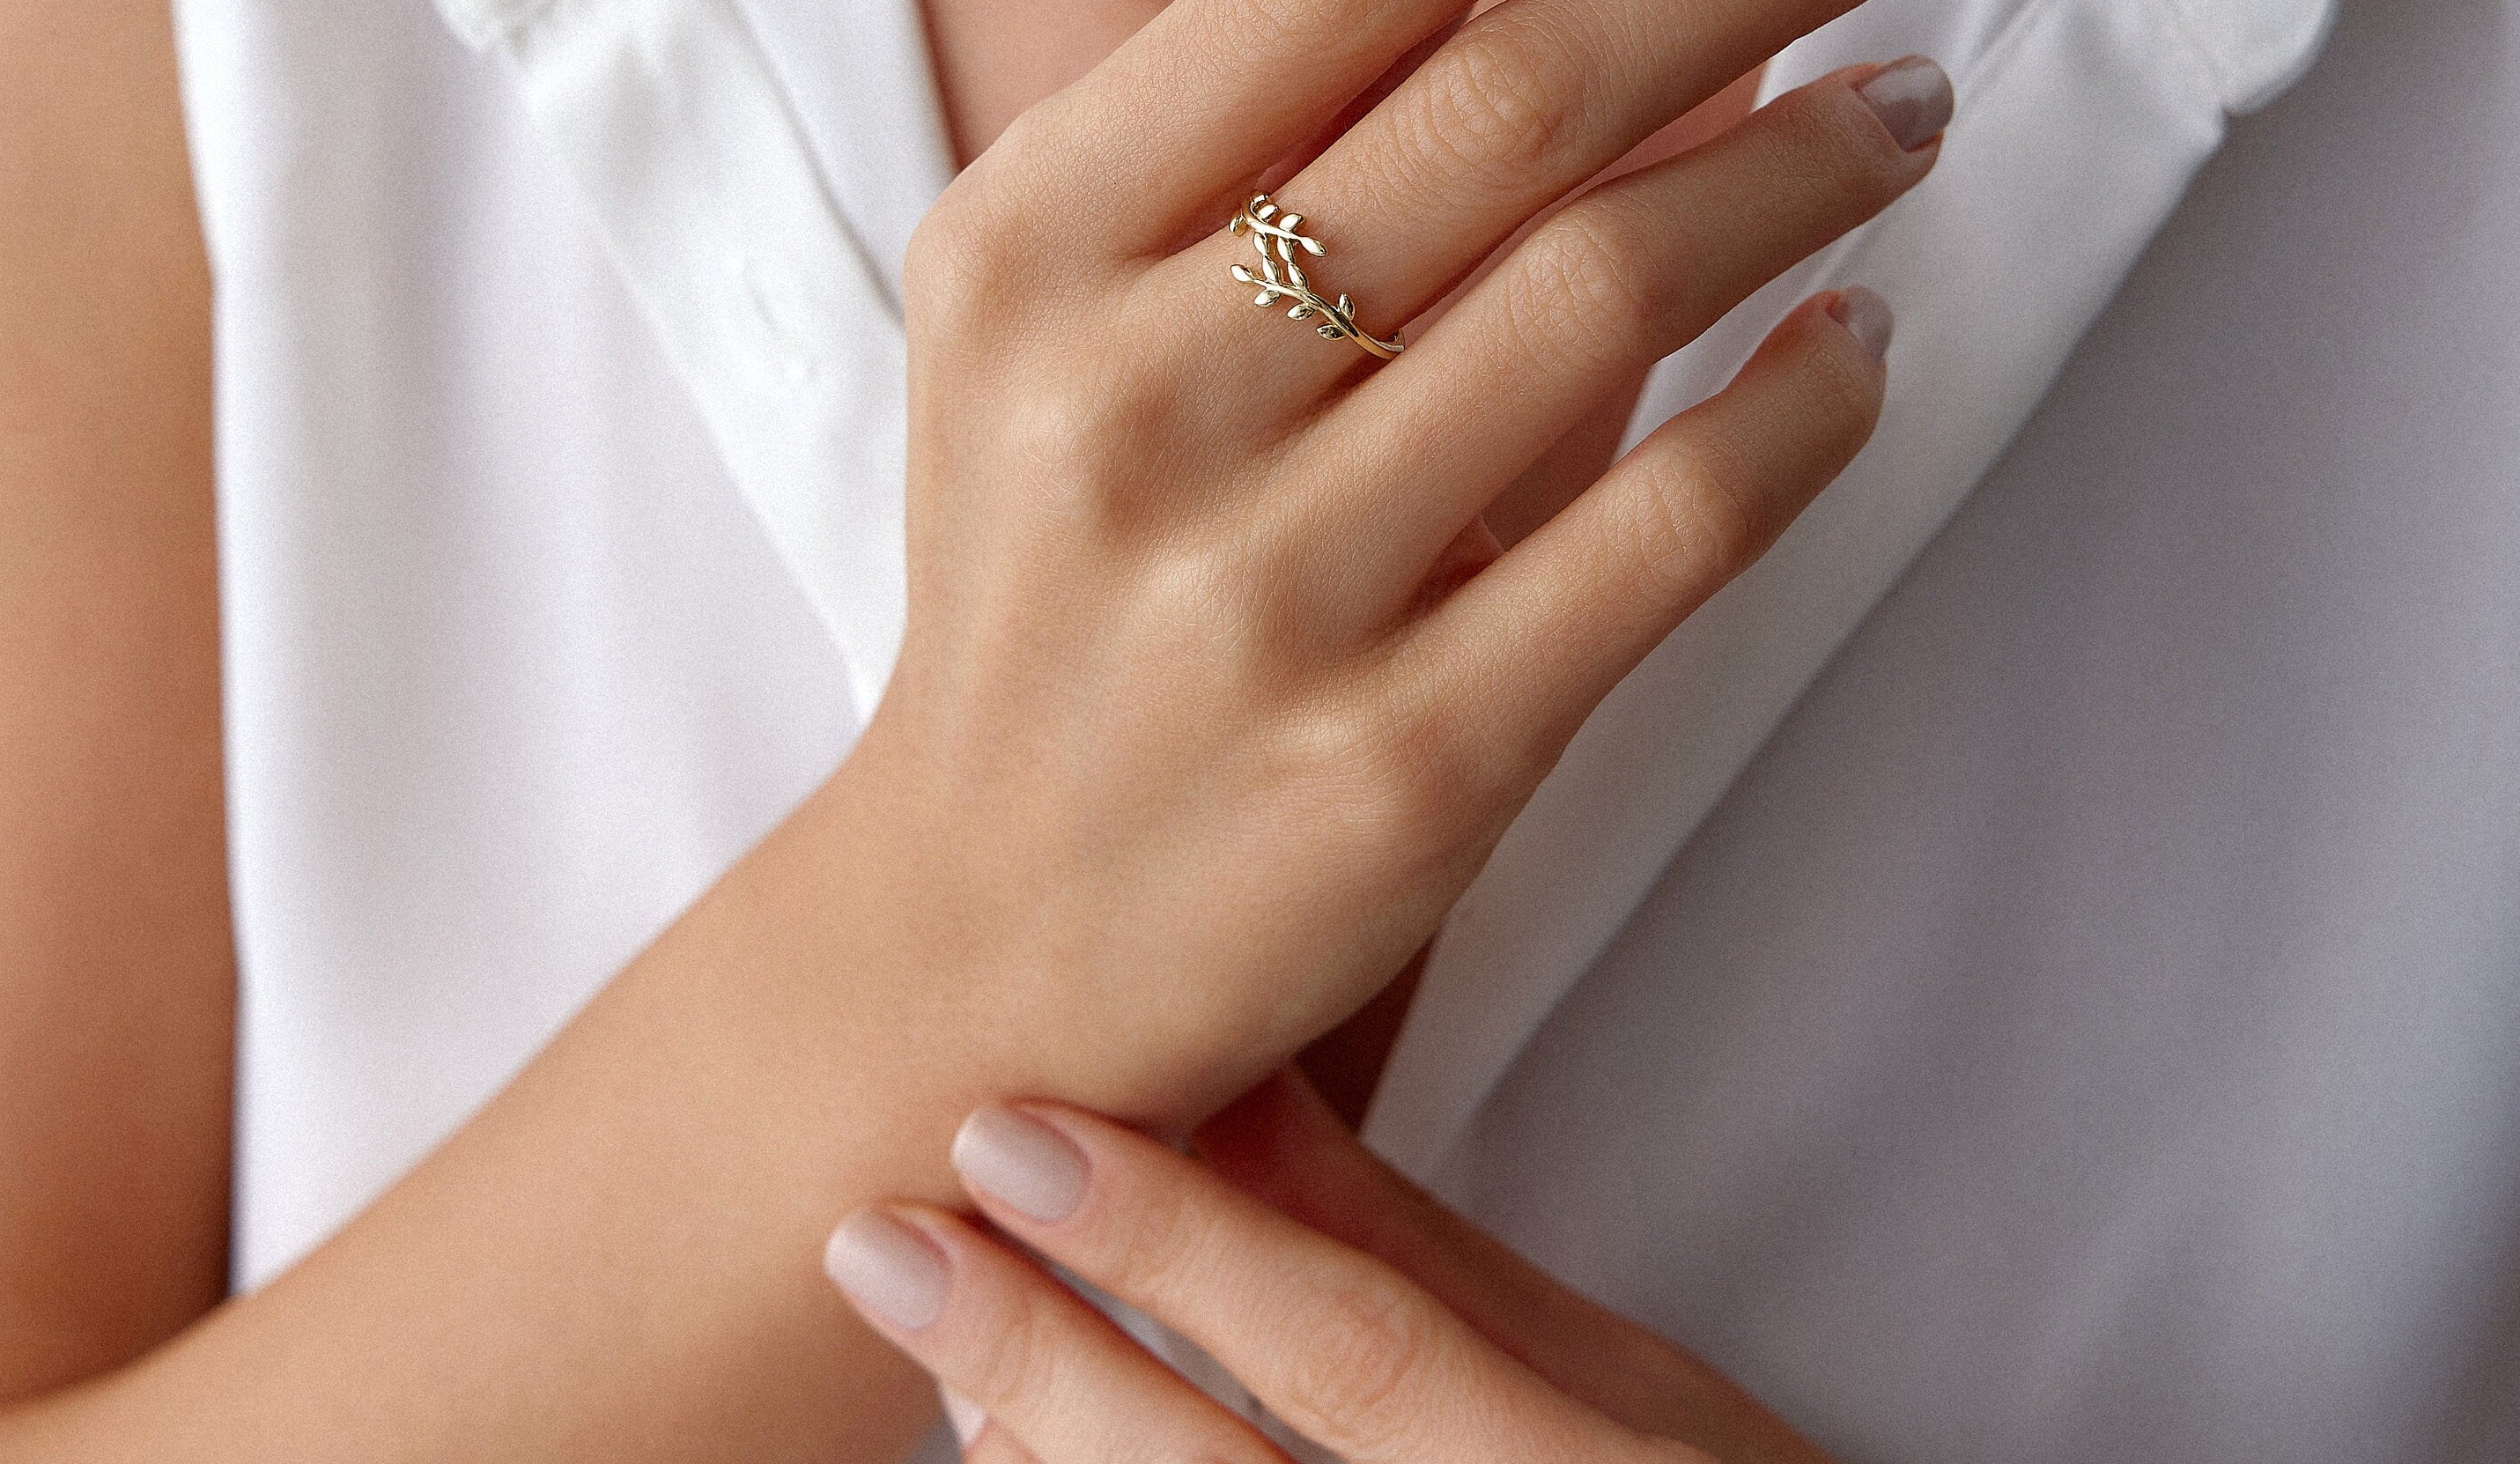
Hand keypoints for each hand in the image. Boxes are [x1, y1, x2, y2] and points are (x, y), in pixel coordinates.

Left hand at [826, 1067, 1834, 1460]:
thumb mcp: (1628, 1391)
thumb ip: (1424, 1260)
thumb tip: (1250, 1092)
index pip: (1356, 1348)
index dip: (1178, 1239)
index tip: (1024, 1132)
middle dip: (1035, 1356)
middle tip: (891, 1241)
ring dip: (1031, 1458)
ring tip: (933, 1351)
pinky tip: (1007, 1459)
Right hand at [853, 0, 1985, 1125]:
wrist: (988, 922)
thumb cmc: (1062, 552)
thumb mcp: (1087, 287)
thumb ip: (1279, 59)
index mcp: (1029, 242)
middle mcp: (1127, 399)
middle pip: (1508, 105)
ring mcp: (1262, 596)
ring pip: (1611, 298)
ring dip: (1809, 161)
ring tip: (1915, 97)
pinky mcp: (1400, 772)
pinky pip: (1669, 535)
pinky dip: (1805, 409)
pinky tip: (1867, 335)